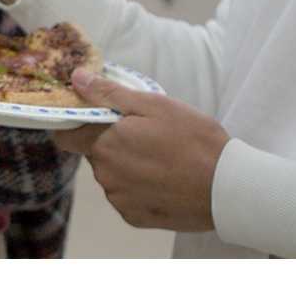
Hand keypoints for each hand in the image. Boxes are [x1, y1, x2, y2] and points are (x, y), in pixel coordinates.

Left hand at [53, 70, 228, 232]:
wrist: (228, 189)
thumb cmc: (194, 141)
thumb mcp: (153, 105)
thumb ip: (109, 93)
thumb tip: (76, 78)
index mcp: (104, 144)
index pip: (67, 136)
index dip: (77, 126)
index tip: (96, 120)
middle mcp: (105, 175)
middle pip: (95, 154)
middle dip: (111, 144)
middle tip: (145, 136)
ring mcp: (119, 199)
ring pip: (112, 176)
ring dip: (126, 167)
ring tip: (161, 159)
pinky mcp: (135, 217)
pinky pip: (126, 198)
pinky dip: (139, 189)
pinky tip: (164, 181)